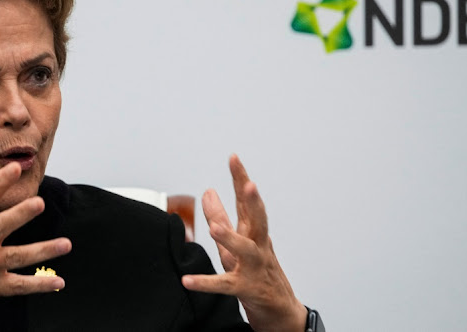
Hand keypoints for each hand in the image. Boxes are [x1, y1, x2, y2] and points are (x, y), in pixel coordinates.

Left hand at [181, 155, 306, 331]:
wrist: (279, 309)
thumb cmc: (256, 269)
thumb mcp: (236, 240)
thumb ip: (221, 215)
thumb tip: (207, 191)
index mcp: (254, 231)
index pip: (247, 201)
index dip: (241, 178)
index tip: (234, 158)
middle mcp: (258, 246)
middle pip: (257, 219)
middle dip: (253, 201)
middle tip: (249, 183)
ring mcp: (253, 267)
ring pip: (245, 250)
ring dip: (231, 238)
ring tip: (214, 228)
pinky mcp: (245, 288)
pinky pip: (224, 285)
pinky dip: (206, 283)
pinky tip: (188, 281)